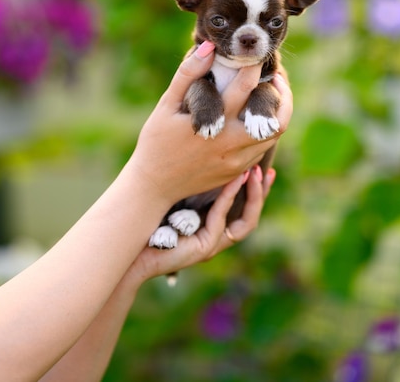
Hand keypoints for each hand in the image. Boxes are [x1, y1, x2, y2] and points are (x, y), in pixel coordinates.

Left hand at [124, 164, 275, 286]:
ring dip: (252, 196)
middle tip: (267, 169)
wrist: (133, 249)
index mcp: (213, 226)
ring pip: (245, 222)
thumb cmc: (151, 221)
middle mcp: (217, 237)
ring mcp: (213, 244)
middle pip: (252, 216)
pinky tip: (232, 180)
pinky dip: (228, 198)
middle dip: (261, 193)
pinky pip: (221, 219)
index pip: (245, 209)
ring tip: (253, 173)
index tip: (263, 168)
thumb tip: (204, 151)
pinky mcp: (204, 248)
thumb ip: (194, 183)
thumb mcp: (179, 197)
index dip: (256, 190)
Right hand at [128, 42, 292, 204]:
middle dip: (283, 96)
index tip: (256, 58)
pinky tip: (255, 119)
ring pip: (273, 137)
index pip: (246, 89)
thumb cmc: (157, 141)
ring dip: (277, 115)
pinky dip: (266, 132)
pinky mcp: (237, 173)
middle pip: (276, 120)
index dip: (255, 69)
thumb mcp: (167, 105)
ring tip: (271, 97)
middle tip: (277, 79)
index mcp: (216, 124)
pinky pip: (262, 150)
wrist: (155, 185)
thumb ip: (188, 75)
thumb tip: (209, 47)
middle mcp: (232, 145)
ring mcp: (237, 162)